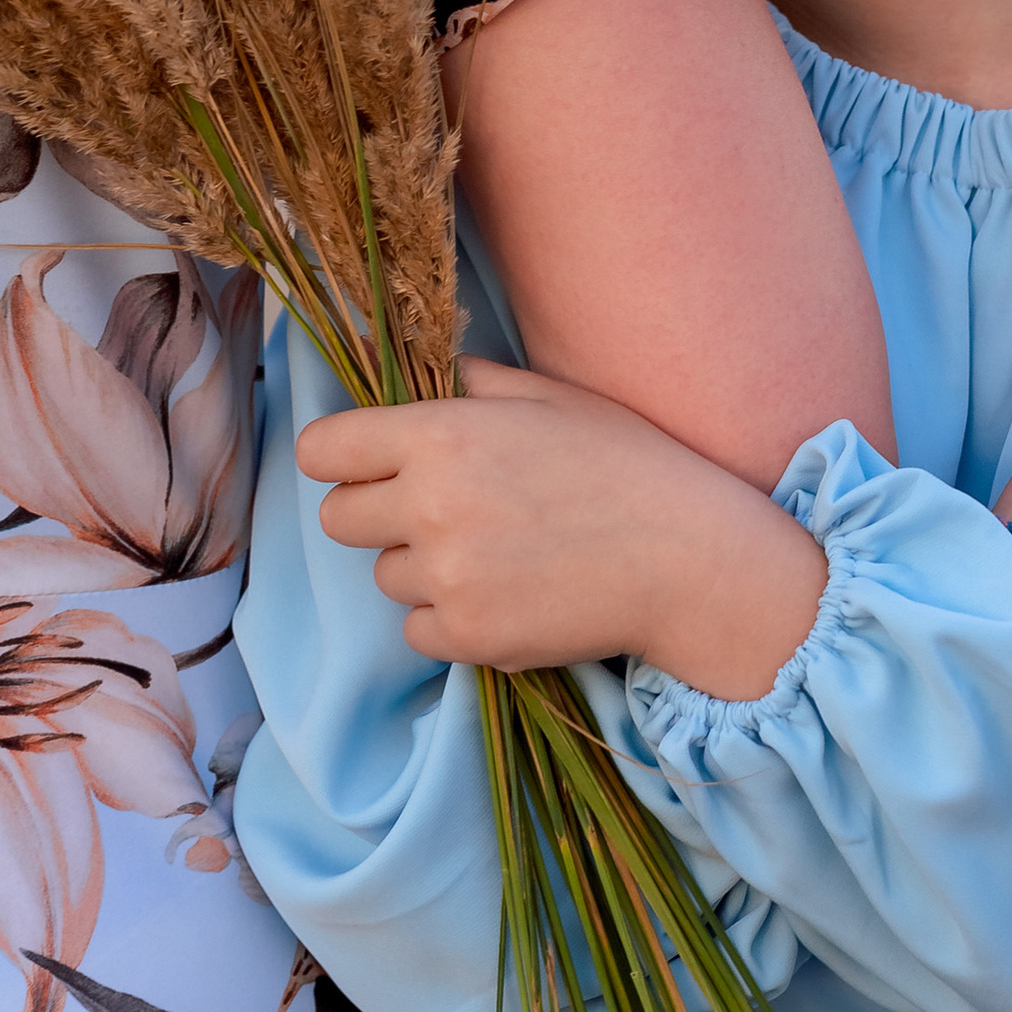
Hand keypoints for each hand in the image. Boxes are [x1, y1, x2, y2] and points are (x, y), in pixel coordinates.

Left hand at [299, 360, 826, 699]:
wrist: (689, 557)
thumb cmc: (626, 464)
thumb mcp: (549, 397)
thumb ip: (472, 382)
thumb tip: (424, 375)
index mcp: (440, 434)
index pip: (322, 449)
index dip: (342, 456)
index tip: (367, 465)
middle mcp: (428, 506)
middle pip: (338, 518)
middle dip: (376, 513)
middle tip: (439, 512)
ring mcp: (446, 577)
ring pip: (386, 576)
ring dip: (423, 568)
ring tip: (498, 554)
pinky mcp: (468, 636)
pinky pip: (417, 629)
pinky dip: (449, 619)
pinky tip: (507, 594)